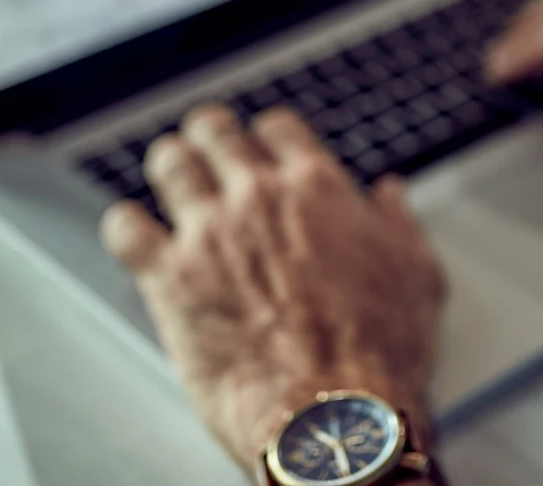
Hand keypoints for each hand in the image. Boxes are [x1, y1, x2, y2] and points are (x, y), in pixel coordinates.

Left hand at [100, 106, 445, 468]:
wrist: (330, 412)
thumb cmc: (378, 354)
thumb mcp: (416, 276)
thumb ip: (396, 225)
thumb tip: (387, 197)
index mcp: (318, 189)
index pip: (278, 129)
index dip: (267, 134)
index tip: (262, 142)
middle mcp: (258, 197)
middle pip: (216, 133)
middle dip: (209, 136)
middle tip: (205, 144)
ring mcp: (209, 233)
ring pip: (170, 165)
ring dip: (170, 165)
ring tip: (170, 172)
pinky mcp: (168, 277)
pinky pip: (125, 229)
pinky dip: (126, 226)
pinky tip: (133, 232)